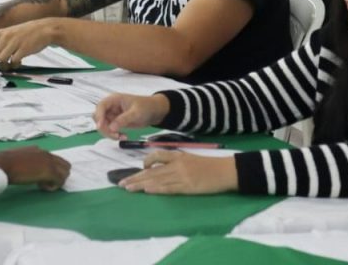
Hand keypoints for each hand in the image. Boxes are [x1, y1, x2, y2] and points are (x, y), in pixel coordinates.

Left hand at [0, 19, 57, 66]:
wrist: (44, 29)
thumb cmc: (28, 32)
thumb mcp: (12, 34)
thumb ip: (2, 43)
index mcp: (2, 32)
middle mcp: (6, 37)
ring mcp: (14, 43)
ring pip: (1, 60)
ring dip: (5, 65)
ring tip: (11, 63)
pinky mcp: (22, 50)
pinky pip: (13, 62)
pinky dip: (14, 65)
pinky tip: (19, 62)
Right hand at [0, 147, 70, 190]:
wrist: (3, 164)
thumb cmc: (4, 163)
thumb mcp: (17, 158)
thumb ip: (24, 160)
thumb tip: (24, 167)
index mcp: (38, 150)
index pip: (53, 159)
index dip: (48, 169)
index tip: (36, 175)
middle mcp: (46, 153)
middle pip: (65, 165)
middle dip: (58, 175)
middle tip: (45, 181)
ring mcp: (49, 162)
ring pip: (66, 172)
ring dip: (57, 180)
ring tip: (42, 184)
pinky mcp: (50, 171)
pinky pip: (60, 181)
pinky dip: (53, 187)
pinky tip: (41, 187)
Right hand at [94, 93, 169, 139]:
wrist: (155, 112)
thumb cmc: (146, 107)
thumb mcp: (136, 113)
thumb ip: (123, 119)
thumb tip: (111, 128)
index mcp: (114, 99)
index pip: (101, 106)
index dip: (99, 116)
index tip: (100, 126)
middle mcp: (111, 107)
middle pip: (99, 117)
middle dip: (104, 128)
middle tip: (115, 135)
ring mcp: (113, 115)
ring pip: (103, 126)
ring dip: (109, 133)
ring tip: (121, 137)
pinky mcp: (116, 123)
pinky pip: (109, 130)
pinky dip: (114, 135)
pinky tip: (124, 136)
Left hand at [119, 150, 237, 194]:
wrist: (226, 171)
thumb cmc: (210, 166)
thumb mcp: (190, 159)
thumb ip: (175, 162)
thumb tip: (159, 170)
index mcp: (178, 156)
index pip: (156, 157)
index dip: (145, 163)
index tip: (138, 169)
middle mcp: (177, 164)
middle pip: (152, 171)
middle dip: (135, 177)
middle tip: (121, 183)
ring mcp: (182, 175)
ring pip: (156, 180)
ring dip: (140, 185)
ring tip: (128, 188)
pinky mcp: (188, 186)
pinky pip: (169, 188)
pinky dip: (157, 189)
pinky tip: (147, 190)